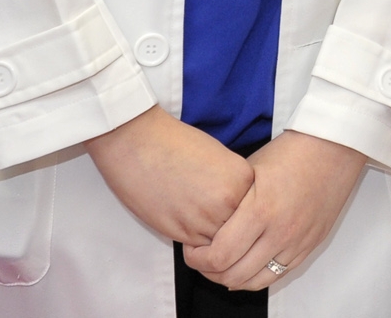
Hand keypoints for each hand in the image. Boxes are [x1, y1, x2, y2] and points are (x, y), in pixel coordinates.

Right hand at [84, 105, 255, 246]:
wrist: (137, 143)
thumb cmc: (174, 144)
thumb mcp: (219, 158)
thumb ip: (232, 184)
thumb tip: (237, 206)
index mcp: (243, 179)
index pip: (253, 207)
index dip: (237, 207)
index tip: (220, 198)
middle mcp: (230, 201)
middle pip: (239, 228)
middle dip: (225, 224)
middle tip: (204, 208)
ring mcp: (207, 220)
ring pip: (220, 243)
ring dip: (208, 234)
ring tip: (191, 211)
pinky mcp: (182, 233)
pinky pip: (198, 248)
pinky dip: (191, 239)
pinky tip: (180, 217)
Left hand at [183, 130, 367, 289]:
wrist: (335, 146)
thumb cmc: (292, 151)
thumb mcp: (249, 170)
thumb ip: (228, 202)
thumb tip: (203, 225)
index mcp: (261, 210)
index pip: (219, 256)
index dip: (196, 259)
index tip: (191, 249)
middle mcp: (281, 232)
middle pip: (234, 275)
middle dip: (210, 271)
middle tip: (202, 258)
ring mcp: (299, 241)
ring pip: (256, 282)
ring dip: (233, 278)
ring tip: (223, 264)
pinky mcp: (311, 245)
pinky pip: (279, 274)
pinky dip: (258, 275)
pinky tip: (248, 265)